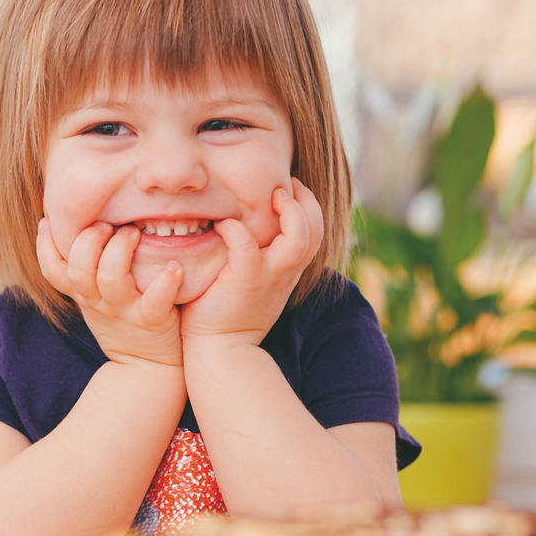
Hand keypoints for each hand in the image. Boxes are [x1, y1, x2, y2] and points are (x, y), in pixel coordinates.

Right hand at [36, 218, 184, 366]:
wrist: (146, 369)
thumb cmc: (122, 322)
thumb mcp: (94, 300)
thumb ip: (87, 270)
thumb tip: (82, 227)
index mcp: (83, 294)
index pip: (52, 270)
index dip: (44, 245)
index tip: (48, 220)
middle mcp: (98, 301)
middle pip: (78, 270)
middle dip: (88, 240)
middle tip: (106, 225)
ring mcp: (124, 311)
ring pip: (111, 279)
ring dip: (121, 250)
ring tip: (134, 233)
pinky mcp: (151, 321)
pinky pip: (155, 300)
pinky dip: (165, 281)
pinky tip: (174, 266)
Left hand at [180, 178, 323, 347]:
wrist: (220, 351)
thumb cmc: (227, 313)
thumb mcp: (252, 283)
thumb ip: (257, 258)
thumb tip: (244, 227)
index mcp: (288, 271)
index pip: (314, 232)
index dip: (308, 207)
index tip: (290, 189)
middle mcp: (285, 273)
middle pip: (316, 231)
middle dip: (306, 202)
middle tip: (285, 185)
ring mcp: (268, 277)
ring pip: (298, 239)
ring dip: (289, 212)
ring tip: (271, 196)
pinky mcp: (244, 281)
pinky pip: (246, 246)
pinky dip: (236, 229)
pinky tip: (223, 225)